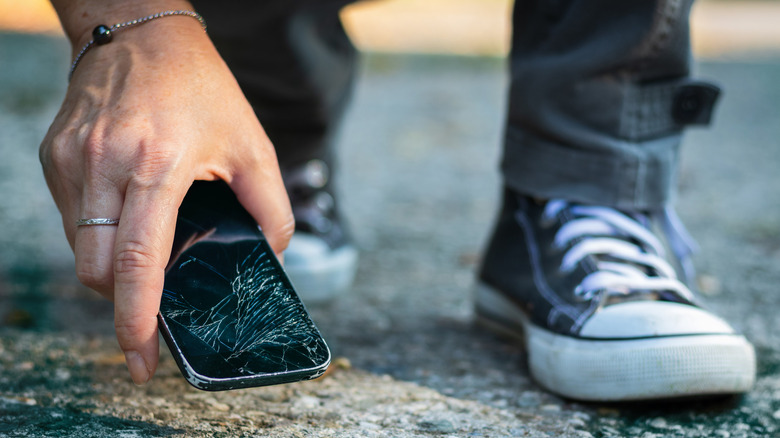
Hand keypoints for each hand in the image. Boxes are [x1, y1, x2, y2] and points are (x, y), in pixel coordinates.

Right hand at [39, 9, 293, 383]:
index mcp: (157, 166)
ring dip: (109, 269)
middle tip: (149, 311)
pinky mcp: (55, 154)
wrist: (141, 33)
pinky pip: (71, 218)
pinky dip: (96, 236)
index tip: (141, 357)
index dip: (137, 319)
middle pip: (96, 269)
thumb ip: (271, 205)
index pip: (137, 262)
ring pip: (79, 248)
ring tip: (143, 258)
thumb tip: (273, 254)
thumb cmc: (201, 87)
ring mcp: (72, 160)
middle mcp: (105, 165)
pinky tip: (126, 221)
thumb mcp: (252, 143)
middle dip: (121, 302)